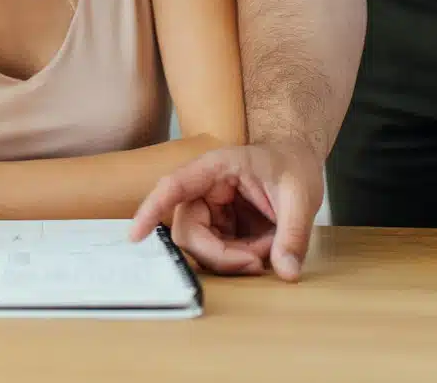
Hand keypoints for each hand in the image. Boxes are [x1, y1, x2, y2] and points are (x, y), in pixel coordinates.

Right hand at [128, 141, 324, 279]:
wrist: (296, 163)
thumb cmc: (293, 166)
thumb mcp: (301, 196)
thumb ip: (294, 234)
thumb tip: (287, 272)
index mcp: (214, 168)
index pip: (173, 187)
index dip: (151, 209)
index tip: (135, 235)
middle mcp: (203, 190)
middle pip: (188, 232)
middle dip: (221, 255)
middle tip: (258, 261)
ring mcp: (209, 211)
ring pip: (201, 248)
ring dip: (234, 259)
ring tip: (271, 247)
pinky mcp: (218, 229)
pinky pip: (217, 254)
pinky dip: (240, 260)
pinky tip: (264, 249)